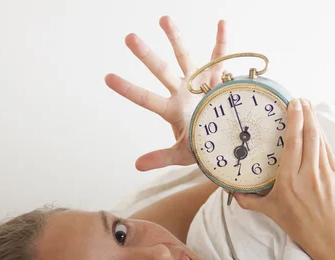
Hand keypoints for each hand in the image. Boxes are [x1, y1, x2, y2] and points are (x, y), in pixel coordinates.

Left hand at [105, 16, 227, 170]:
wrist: (226, 142)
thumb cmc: (203, 148)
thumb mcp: (182, 155)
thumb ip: (161, 157)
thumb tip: (137, 165)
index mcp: (172, 111)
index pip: (146, 98)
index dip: (128, 89)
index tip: (108, 78)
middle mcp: (182, 93)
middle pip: (161, 70)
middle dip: (145, 55)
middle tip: (129, 37)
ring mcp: (199, 84)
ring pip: (185, 58)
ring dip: (176, 38)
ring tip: (163, 19)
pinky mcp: (218, 80)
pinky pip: (220, 59)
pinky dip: (222, 42)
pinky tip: (222, 24)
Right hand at [234, 99, 334, 259]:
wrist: (330, 238)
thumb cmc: (298, 225)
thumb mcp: (270, 212)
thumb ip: (248, 200)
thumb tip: (230, 189)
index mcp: (289, 182)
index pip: (293, 143)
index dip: (294, 120)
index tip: (293, 103)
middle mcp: (308, 175)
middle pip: (309, 136)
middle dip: (306, 114)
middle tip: (299, 99)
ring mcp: (326, 174)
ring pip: (320, 140)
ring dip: (315, 121)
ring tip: (308, 106)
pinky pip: (328, 150)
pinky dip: (322, 135)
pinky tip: (317, 127)